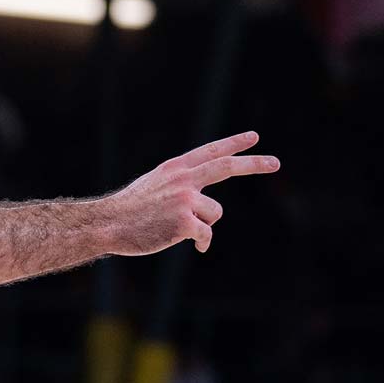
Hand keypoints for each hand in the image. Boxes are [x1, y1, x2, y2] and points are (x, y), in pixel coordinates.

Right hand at [100, 132, 279, 254]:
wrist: (107, 224)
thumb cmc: (126, 211)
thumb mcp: (152, 186)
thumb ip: (178, 185)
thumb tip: (201, 200)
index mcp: (174, 169)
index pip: (211, 152)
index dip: (234, 144)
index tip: (254, 137)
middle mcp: (183, 180)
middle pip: (227, 167)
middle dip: (255, 164)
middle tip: (276, 163)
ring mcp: (185, 199)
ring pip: (215, 212)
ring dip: (203, 224)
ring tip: (177, 229)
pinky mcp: (186, 222)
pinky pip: (207, 234)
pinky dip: (202, 242)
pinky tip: (192, 245)